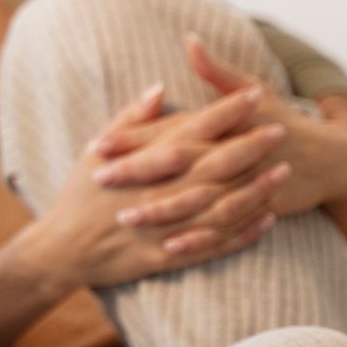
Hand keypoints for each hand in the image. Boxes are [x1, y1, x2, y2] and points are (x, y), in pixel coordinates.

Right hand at [23, 84, 288, 291]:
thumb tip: (160, 89)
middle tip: (282, 128)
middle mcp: (159, 193)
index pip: (194, 129)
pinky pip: (215, 244)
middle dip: (253, 144)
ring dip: (257, 188)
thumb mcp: (94, 152)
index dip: (227, 111)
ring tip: (285, 171)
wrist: (61, 250)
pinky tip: (267, 219)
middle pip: (216, 164)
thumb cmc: (78, 196)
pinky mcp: (170, 257)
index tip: (256, 94)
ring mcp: (167, 227)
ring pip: (223, 205)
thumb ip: (130, 121)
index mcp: (143, 163)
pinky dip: (244, 232)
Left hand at [90, 35, 346, 218]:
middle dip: (135, 171)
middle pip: (177, 162)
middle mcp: (230, 152)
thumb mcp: (252, 90)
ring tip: (122, 218)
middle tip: (97, 178)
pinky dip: (199, 238)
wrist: (329, 157)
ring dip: (160, 210)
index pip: (169, 128)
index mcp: (222, 123)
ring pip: (196, 199)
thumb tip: (190, 40)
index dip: (132, 136)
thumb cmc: (279, 119)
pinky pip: (225, 229)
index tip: (97, 143)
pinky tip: (169, 247)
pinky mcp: (258, 209)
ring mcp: (245, 183)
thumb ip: (215, 70)